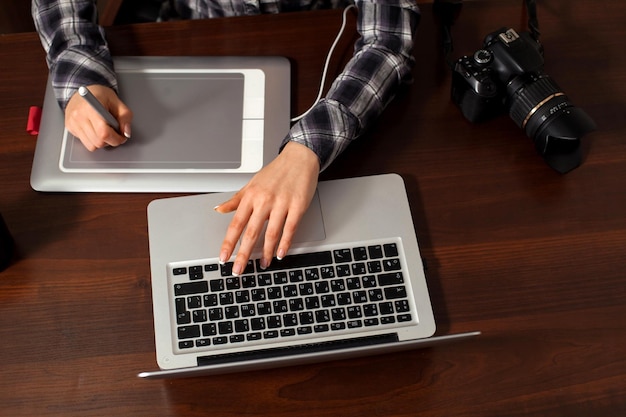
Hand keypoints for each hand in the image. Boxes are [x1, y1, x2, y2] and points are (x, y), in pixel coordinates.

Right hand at [64, 85, 132, 150]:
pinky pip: (85, 143)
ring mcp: (73, 122)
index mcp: (92, 108)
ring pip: (91, 146)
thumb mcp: (117, 102)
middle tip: (114, 133)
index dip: (116, 138)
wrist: (83, 90)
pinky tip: (96, 130)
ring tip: (104, 131)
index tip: (121, 137)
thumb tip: (126, 133)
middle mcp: (79, 116)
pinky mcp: (70, 127)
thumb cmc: (100, 95)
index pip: (103, 132)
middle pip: (98, 142)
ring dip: (102, 142)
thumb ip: (125, 117)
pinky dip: (93, 140)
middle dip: (110, 141)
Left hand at [215, 141, 320, 274]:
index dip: (229, 243)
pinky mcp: (297, 206)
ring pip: (271, 233)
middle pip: (251, 232)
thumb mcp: (252, 184)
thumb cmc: (276, 172)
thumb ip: (236, 200)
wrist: (299, 158)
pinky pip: (290, 228)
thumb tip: (219, 209)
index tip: (223, 258)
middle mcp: (264, 201)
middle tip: (238, 270)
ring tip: (262, 265)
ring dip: (265, 252)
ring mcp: (281, 203)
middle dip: (243, 254)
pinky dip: (285, 243)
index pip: (236, 224)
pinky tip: (280, 253)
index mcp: (251, 196)